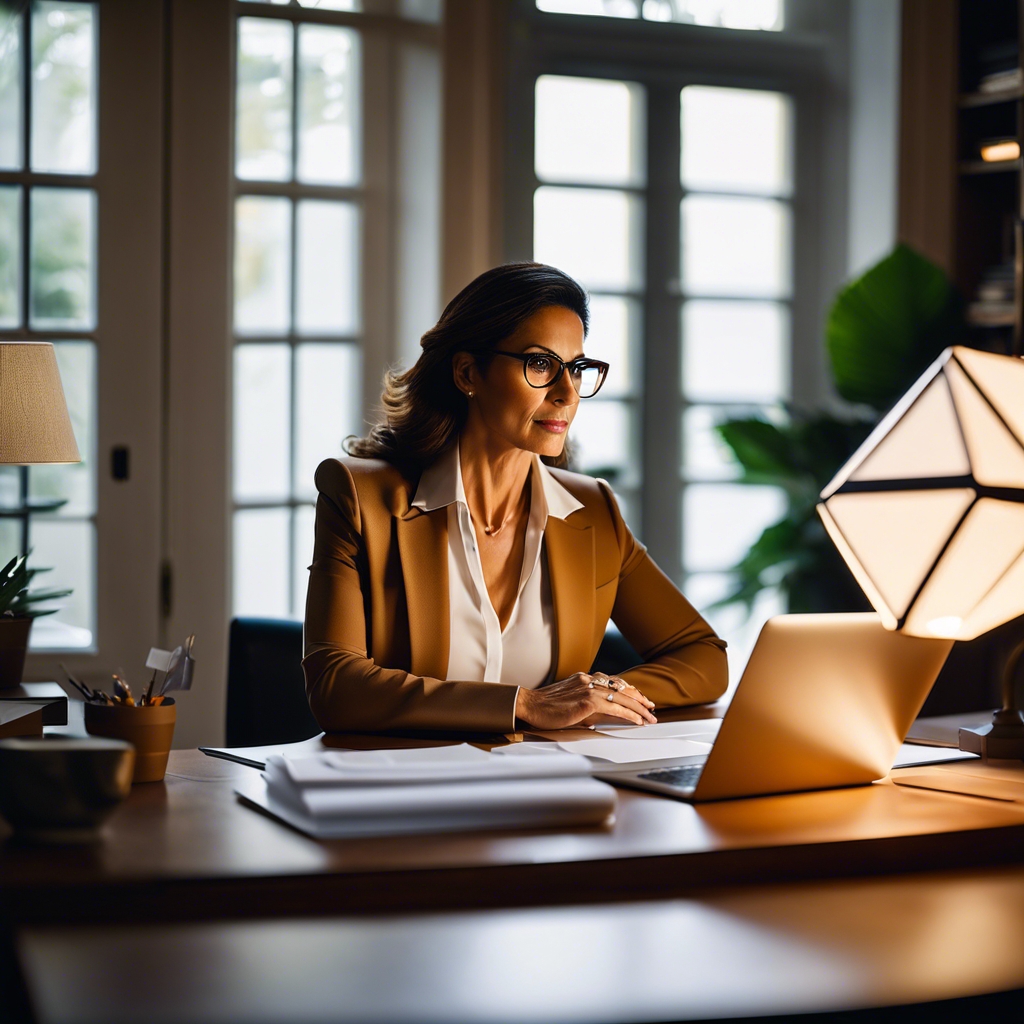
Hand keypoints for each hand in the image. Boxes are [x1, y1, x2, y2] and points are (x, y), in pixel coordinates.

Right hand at [515, 672, 656, 729]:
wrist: (530, 705)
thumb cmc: (546, 707)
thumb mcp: (570, 701)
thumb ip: (586, 703)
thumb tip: (602, 714)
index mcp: (584, 678)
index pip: (613, 682)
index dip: (628, 690)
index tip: (639, 696)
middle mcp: (588, 680)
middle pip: (621, 687)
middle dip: (638, 698)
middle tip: (651, 707)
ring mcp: (588, 689)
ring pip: (622, 697)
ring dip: (638, 708)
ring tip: (649, 716)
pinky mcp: (587, 701)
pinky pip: (615, 707)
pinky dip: (629, 714)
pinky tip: (637, 720)